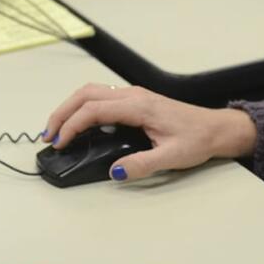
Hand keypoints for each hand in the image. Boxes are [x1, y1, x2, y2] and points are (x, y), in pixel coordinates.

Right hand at [42, 83, 256, 179]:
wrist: (216, 128)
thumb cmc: (198, 138)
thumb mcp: (172, 157)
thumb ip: (143, 164)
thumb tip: (116, 171)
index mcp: (140, 106)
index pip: (94, 110)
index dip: (72, 125)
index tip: (60, 143)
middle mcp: (134, 95)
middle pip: (86, 94)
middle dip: (62, 113)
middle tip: (47, 135)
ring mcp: (134, 96)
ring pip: (91, 93)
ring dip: (70, 108)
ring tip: (57, 130)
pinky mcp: (135, 101)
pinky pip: (101, 98)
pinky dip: (83, 108)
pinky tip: (79, 125)